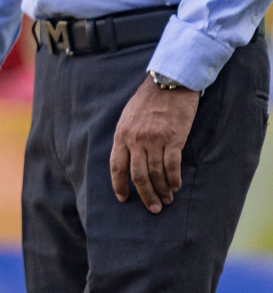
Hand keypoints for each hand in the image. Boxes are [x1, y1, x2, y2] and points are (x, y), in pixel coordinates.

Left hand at [110, 76, 198, 212]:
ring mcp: (154, 139)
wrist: (169, 83)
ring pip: (156, 173)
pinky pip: (172, 165)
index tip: (123, 198)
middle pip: (137, 175)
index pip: (116, 166)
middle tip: (153, 208)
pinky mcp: (173, 138)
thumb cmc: (148, 100)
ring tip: (167, 200)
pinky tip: (176, 186)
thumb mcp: (128, 116)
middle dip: (145, 195)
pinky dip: (174, 179)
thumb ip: (127, 136)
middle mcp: (135, 139)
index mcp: (121, 134)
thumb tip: (128, 158)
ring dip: (162, 190)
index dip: (119, 185)